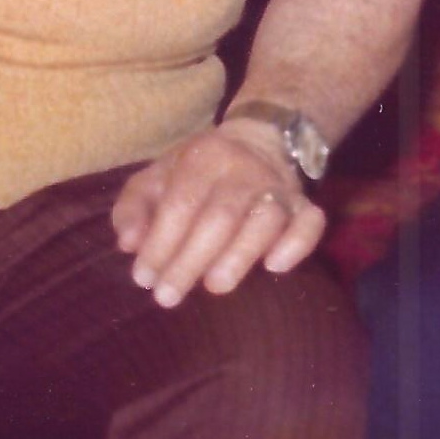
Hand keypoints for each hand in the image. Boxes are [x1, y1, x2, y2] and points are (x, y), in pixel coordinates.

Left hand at [110, 123, 322, 307]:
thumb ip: (134, 208)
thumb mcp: (156, 178)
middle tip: (168, 297)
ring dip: (240, 255)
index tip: (144, 279)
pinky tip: (275, 267)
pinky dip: (296, 245)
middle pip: (220, 216)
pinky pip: (310, 223)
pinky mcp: (304, 204)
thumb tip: (129, 244)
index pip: (181, 204)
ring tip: (215, 286)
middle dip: (191, 260)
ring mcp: (278, 187)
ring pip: (266, 219)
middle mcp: (244, 168)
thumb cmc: (197, 171)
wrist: (260, 141)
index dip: (160, 244)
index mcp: (203, 157)